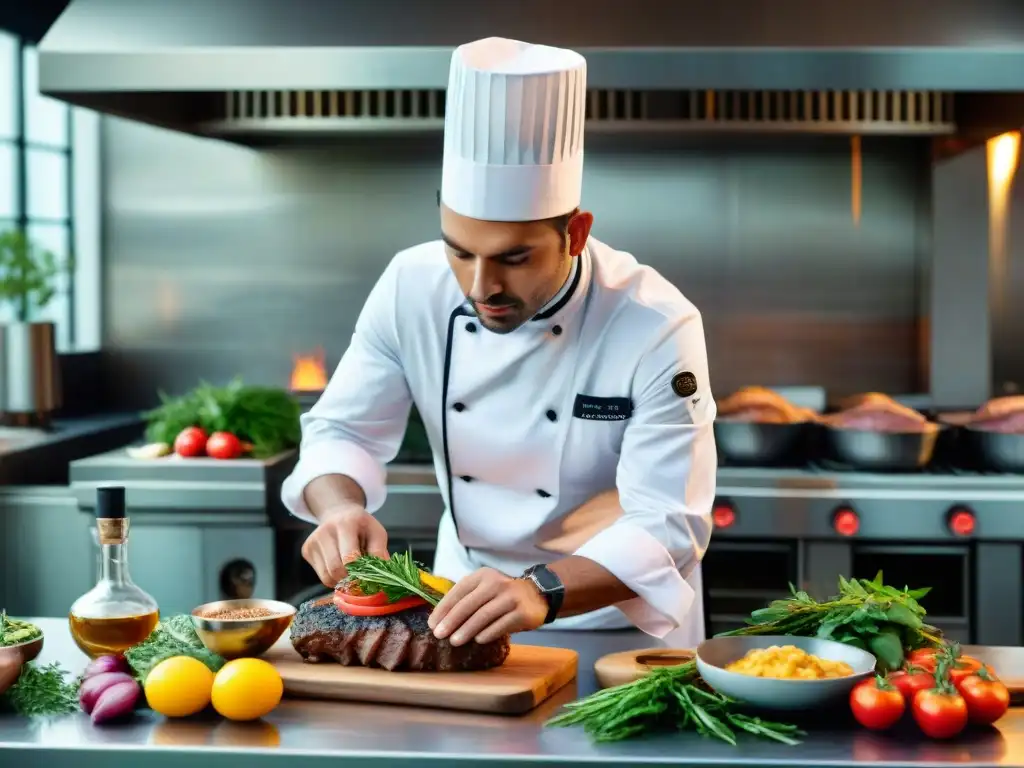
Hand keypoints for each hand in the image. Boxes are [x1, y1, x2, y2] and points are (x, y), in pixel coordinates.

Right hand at [301, 504, 388, 586]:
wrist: (338, 513)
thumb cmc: (361, 526)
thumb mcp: (377, 533)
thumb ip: (379, 552)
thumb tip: (378, 575)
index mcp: (346, 523)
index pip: (349, 557)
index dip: (359, 572)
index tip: (368, 577)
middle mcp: (325, 531)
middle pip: (335, 569)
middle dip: (350, 579)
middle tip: (360, 578)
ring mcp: (313, 541)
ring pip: (326, 576)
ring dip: (341, 580)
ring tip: (350, 570)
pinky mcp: (306, 550)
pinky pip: (321, 575)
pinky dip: (333, 577)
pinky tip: (339, 565)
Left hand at [428, 567, 547, 645]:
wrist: (537, 596)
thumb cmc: (502, 596)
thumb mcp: (484, 589)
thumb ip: (466, 600)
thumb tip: (439, 620)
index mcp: (482, 576)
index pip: (458, 591)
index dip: (443, 608)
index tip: (432, 624)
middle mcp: (496, 583)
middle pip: (468, 604)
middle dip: (451, 620)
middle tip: (439, 634)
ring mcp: (510, 597)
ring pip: (483, 615)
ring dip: (466, 629)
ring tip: (454, 641)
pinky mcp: (521, 612)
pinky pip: (500, 625)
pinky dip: (487, 633)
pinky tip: (478, 641)